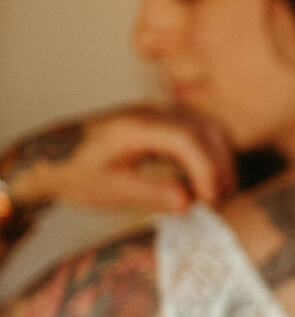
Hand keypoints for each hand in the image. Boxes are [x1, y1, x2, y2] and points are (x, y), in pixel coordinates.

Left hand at [0, 106, 236, 214]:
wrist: (50, 156)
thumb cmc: (75, 174)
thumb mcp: (109, 190)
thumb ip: (150, 192)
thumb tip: (188, 201)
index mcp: (135, 127)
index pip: (187, 139)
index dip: (207, 169)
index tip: (211, 199)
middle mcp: (150, 114)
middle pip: (204, 129)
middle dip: (220, 165)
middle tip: (223, 201)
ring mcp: (156, 115)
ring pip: (205, 128)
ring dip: (218, 159)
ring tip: (218, 194)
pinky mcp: (159, 123)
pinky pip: (195, 133)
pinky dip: (206, 155)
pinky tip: (203, 183)